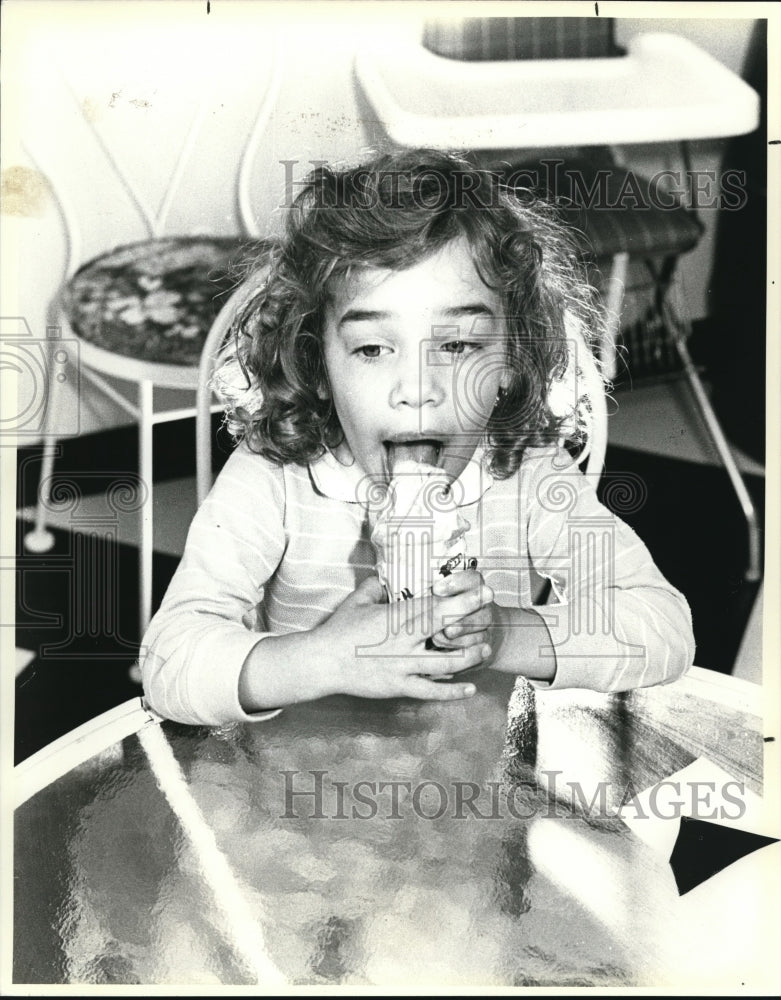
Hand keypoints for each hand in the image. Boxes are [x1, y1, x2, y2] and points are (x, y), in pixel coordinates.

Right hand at [313, 574, 493, 701]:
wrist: (322, 662)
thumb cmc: (339, 630)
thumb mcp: (357, 601)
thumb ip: (375, 587)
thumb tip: (386, 576)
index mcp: (396, 616)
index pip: (435, 604)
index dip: (461, 597)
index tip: (481, 588)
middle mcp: (404, 640)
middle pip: (445, 627)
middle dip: (470, 616)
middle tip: (491, 607)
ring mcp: (402, 665)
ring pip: (445, 662)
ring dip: (468, 656)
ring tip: (485, 649)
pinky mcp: (398, 686)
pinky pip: (430, 690)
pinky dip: (451, 691)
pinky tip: (469, 688)